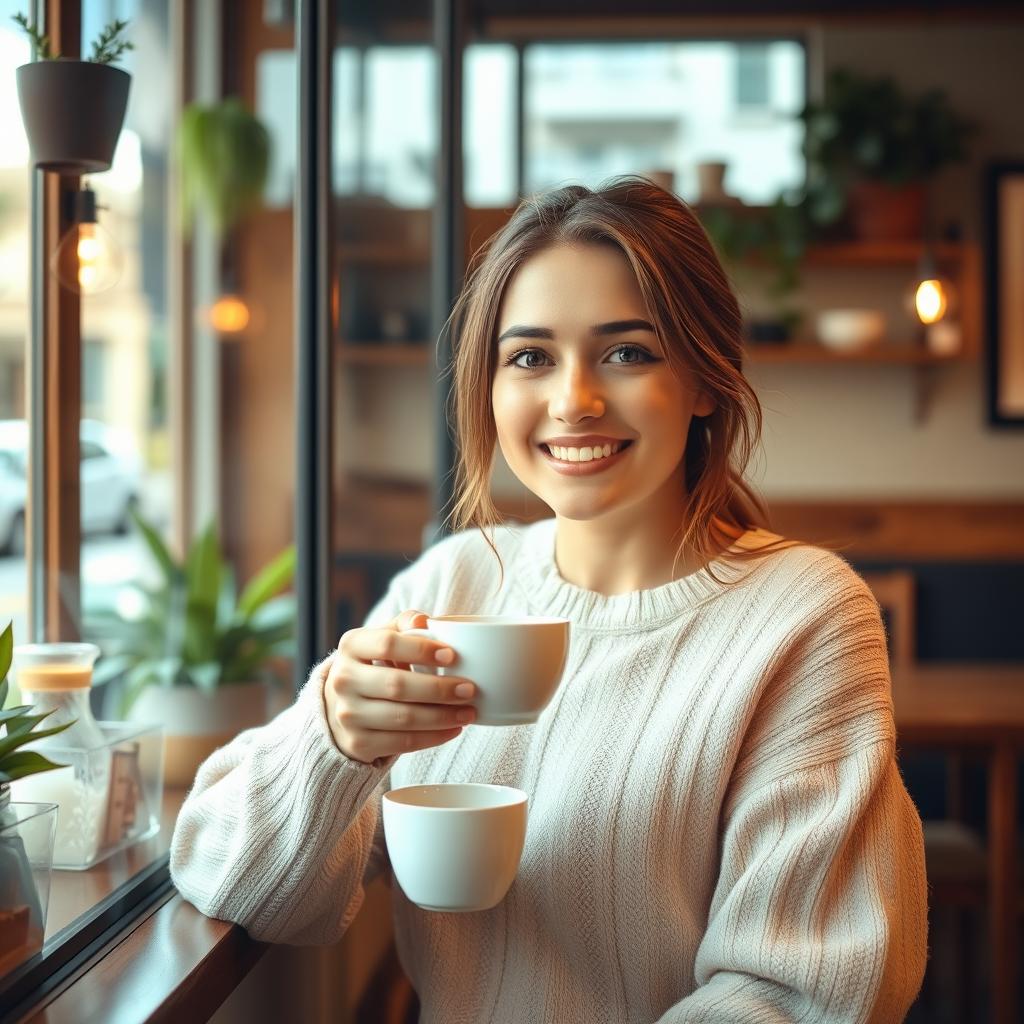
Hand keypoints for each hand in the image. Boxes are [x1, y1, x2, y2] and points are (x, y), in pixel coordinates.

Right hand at [322, 610, 476, 763]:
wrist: (342, 706)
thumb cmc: (375, 665)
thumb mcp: (383, 638)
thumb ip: (405, 624)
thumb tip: (423, 620)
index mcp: (351, 646)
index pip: (387, 644)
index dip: (421, 650)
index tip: (452, 656)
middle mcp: (344, 680)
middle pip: (397, 685)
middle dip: (439, 689)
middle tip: (470, 690)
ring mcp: (348, 714)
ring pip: (403, 718)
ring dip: (442, 716)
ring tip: (468, 712)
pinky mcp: (358, 743)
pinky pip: (403, 743)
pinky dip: (433, 737)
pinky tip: (454, 729)